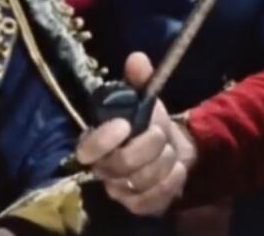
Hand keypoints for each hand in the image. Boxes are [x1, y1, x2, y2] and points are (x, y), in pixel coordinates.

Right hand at [75, 52, 196, 215]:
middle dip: (148, 146)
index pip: (86, 149)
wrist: (170, 149)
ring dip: (163, 162)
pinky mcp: (138, 205)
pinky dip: (170, 183)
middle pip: (120, 165)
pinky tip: (176, 169)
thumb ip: (139, 80)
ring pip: (140, 182)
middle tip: (160, 132)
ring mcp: (119, 190)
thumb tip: (137, 58)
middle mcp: (102, 169)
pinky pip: (152, 201)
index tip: (126, 123)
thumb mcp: (145, 99)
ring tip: (169, 150)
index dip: (104, 139)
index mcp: (96, 142)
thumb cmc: (148, 123)